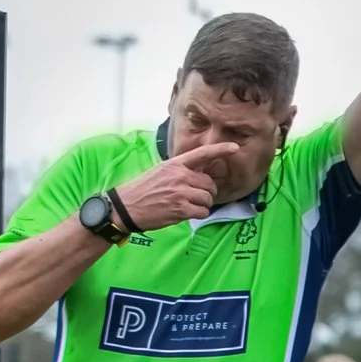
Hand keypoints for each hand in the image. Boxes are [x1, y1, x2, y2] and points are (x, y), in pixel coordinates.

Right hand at [111, 142, 238, 230]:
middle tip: (193, 196)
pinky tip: (186, 213)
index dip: (220, 150)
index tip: (235, 147)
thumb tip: (200, 174)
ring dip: (202, 205)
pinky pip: (202, 212)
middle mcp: (179, 176)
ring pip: (208, 199)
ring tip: (187, 205)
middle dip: (206, 192)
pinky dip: (198, 214)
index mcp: (175, 164)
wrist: (125, 206)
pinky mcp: (180, 209)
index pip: (202, 154)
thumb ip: (180, 171)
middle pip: (209, 184)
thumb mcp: (160, 171)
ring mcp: (180, 192)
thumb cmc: (143, 189)